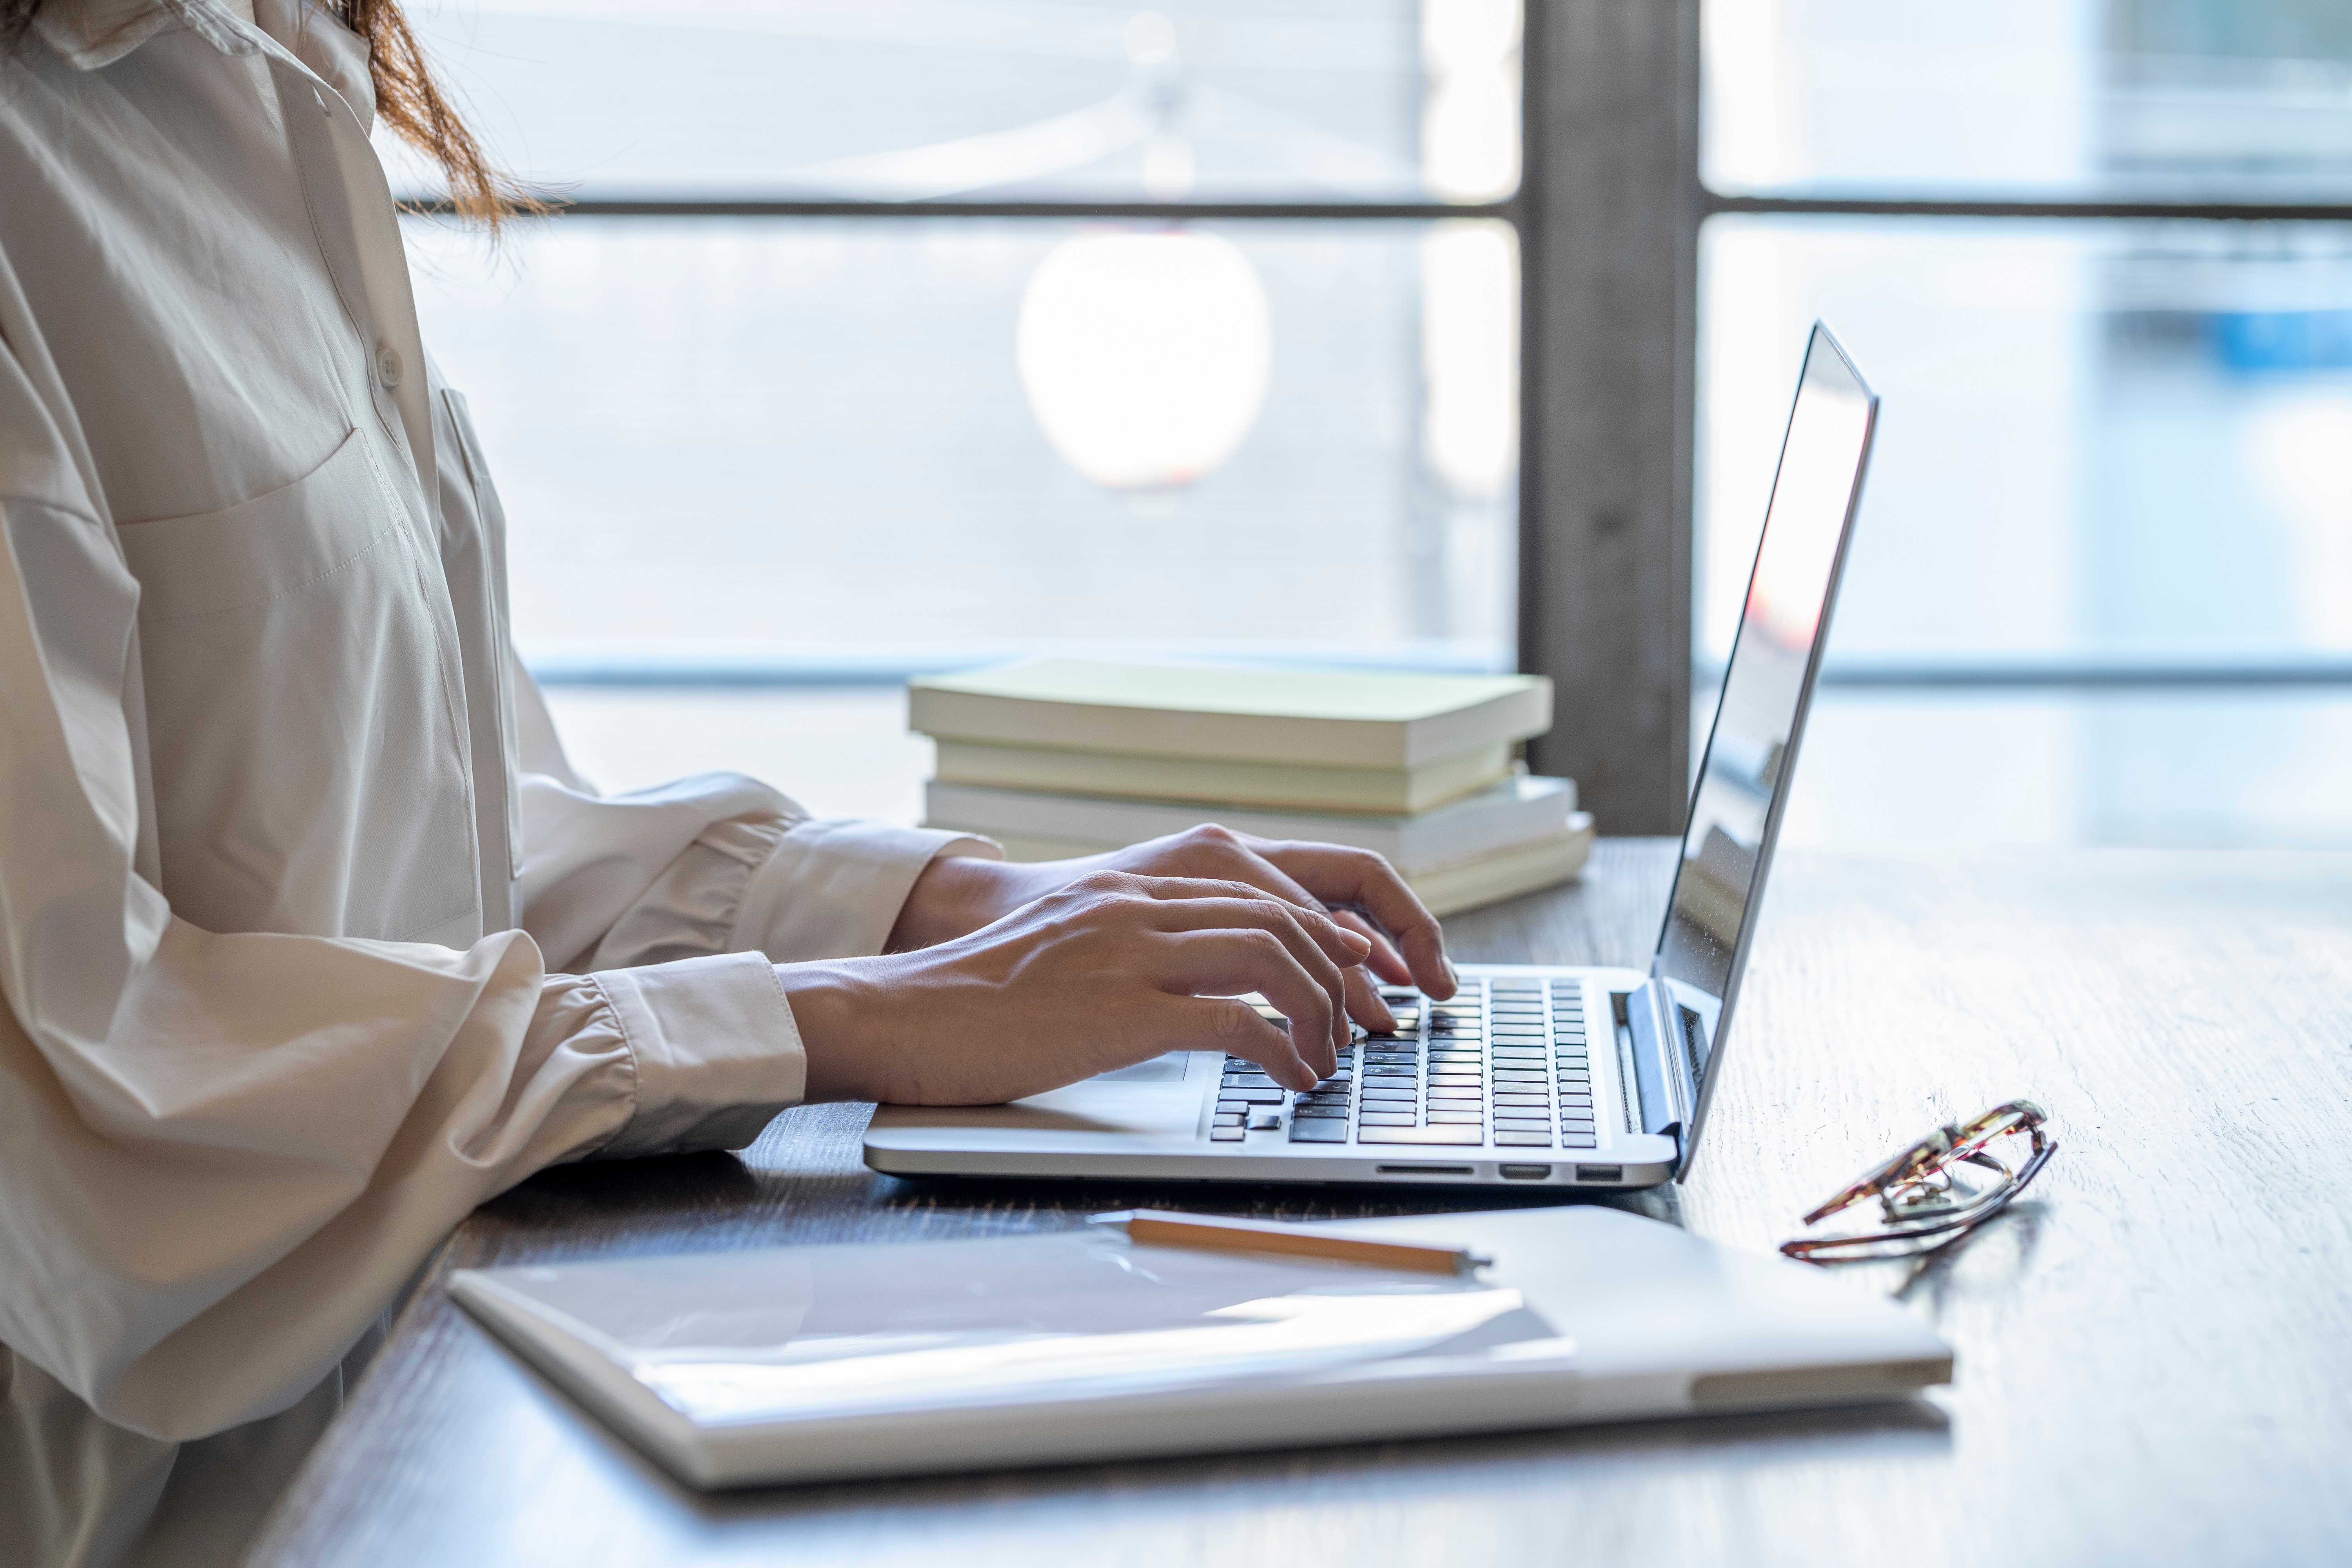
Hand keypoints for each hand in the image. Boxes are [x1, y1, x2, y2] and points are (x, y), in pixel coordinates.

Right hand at [784, 869, 1372, 1103]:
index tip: (1346, 975)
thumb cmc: (971, 1004)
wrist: (900, 1014)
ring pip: (1272, 955)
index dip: (1316, 933)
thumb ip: (1123, 953)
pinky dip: (1282, 1048)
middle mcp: (1136, 906)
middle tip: (1357, 1025)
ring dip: (1321, 1009)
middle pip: (1280, 916)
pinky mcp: (1121, 1011)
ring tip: (1331, 1057)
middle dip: (1337, 972)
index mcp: (1125, 891)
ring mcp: (1130, 954)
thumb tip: (1184, 991)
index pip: (1254, 891)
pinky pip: (1236, 1019)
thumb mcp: (1062, 957)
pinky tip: (1292, 1077)